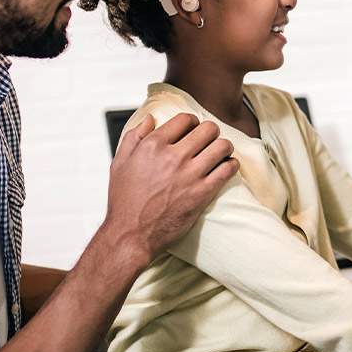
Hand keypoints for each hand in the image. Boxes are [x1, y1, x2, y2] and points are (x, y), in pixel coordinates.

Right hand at [100, 113, 238, 263]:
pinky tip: (226, 167)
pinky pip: (228, 170)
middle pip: (208, 129)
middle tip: (209, 140)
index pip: (185, 119)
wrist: (131, 234)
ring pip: (222, 146)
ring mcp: (190, 175)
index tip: (193, 130)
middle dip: (211, 132)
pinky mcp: (202, 194)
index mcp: (153, 145)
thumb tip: (151, 118)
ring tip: (220, 153)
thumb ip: (134, 136)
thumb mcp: (119, 163)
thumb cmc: (124, 200)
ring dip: (224, 147)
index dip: (192, 122)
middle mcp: (173, 156)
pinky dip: (231, 165)